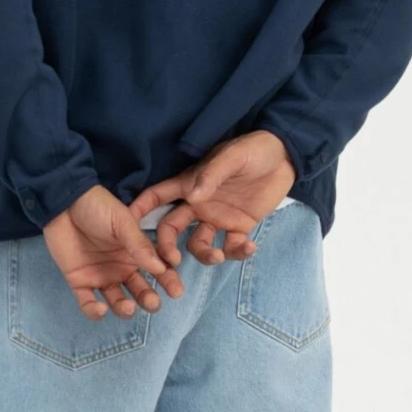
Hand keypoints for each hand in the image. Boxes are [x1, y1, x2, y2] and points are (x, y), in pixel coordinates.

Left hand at [43, 184, 188, 321]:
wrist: (64, 202)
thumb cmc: (97, 207)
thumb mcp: (123, 222)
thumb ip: (139, 245)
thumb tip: (160, 268)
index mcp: (136, 253)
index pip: (157, 271)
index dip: (168, 282)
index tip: (176, 291)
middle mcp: (121, 268)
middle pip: (140, 291)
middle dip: (149, 300)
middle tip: (152, 302)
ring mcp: (101, 276)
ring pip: (117, 301)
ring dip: (125, 309)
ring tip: (129, 307)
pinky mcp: (79, 281)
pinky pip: (88, 303)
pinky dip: (94, 311)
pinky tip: (101, 308)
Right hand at [125, 130, 295, 269]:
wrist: (286, 157)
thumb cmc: (254, 149)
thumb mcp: (232, 157)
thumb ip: (211, 176)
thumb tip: (191, 197)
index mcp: (190, 184)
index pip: (157, 197)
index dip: (139, 210)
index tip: (125, 226)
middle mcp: (198, 205)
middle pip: (171, 229)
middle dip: (166, 247)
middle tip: (172, 262)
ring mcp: (218, 218)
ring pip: (198, 244)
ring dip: (204, 255)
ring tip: (218, 255)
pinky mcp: (239, 227)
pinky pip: (231, 246)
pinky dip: (238, 252)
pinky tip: (249, 247)